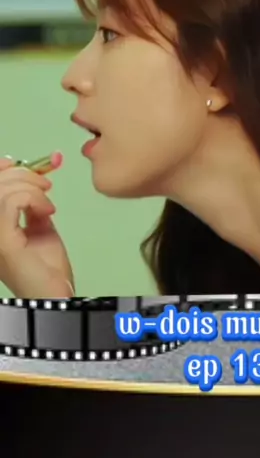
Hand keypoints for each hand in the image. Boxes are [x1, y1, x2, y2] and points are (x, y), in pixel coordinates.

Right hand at [0, 157, 73, 297]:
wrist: (55, 294)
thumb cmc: (46, 267)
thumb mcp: (38, 225)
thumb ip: (31, 203)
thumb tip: (35, 177)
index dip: (2, 169)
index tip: (21, 164)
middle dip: (23, 174)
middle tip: (46, 185)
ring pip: (3, 190)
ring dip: (32, 188)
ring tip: (48, 203)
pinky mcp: (2, 241)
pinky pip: (11, 202)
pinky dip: (34, 199)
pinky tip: (48, 211)